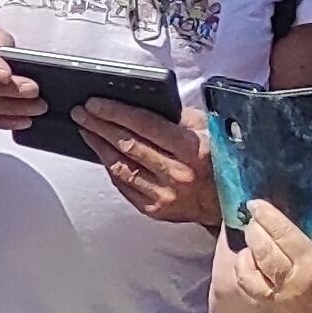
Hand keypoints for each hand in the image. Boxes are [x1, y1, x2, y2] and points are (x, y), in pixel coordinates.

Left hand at [80, 94, 216, 227]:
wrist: (230, 203)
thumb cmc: (220, 160)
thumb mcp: (210, 131)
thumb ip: (180, 117)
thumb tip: (146, 103)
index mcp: (193, 150)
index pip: (145, 126)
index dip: (116, 112)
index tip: (95, 103)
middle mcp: (177, 174)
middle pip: (127, 145)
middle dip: (99, 125)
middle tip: (81, 112)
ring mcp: (164, 195)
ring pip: (121, 167)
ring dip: (99, 146)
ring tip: (85, 129)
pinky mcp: (155, 209)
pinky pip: (124, 186)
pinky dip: (110, 167)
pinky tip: (101, 153)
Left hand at [238, 200, 311, 312]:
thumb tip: (300, 233)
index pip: (284, 235)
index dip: (267, 217)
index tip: (256, 204)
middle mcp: (294, 282)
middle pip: (263, 250)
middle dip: (254, 231)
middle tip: (252, 218)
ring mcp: (284, 298)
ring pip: (251, 271)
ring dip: (246, 251)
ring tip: (249, 239)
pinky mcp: (280, 310)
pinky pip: (253, 289)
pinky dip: (245, 273)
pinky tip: (248, 263)